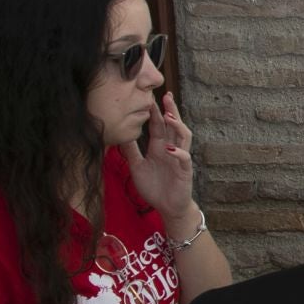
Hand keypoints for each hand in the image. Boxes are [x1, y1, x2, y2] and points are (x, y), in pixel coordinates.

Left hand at [124, 93, 195, 222]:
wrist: (168, 207)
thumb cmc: (155, 187)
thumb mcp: (137, 167)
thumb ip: (131, 151)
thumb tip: (119, 135)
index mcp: (159, 147)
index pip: (159, 125)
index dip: (155, 112)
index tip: (148, 97)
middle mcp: (171, 149)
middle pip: (173, 125)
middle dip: (171, 110)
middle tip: (166, 95)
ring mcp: (179, 159)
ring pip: (184, 137)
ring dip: (178, 126)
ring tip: (169, 116)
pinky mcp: (185, 171)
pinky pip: (184, 158)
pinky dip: (178, 152)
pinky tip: (169, 148)